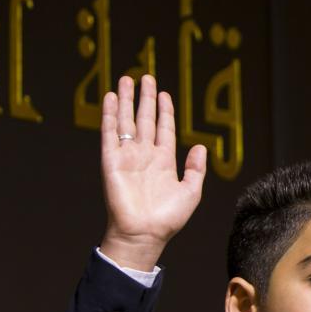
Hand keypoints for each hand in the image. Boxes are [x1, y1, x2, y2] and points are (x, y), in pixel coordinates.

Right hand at [99, 75, 206, 270]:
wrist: (144, 234)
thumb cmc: (168, 218)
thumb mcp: (190, 192)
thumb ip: (196, 169)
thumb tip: (200, 146)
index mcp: (164, 161)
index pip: (164, 129)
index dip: (165, 111)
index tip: (165, 94)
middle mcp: (145, 155)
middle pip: (145, 119)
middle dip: (145, 98)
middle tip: (146, 77)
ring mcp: (127, 156)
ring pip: (127, 121)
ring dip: (127, 100)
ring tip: (126, 79)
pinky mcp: (111, 161)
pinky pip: (110, 133)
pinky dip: (110, 115)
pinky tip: (111, 98)